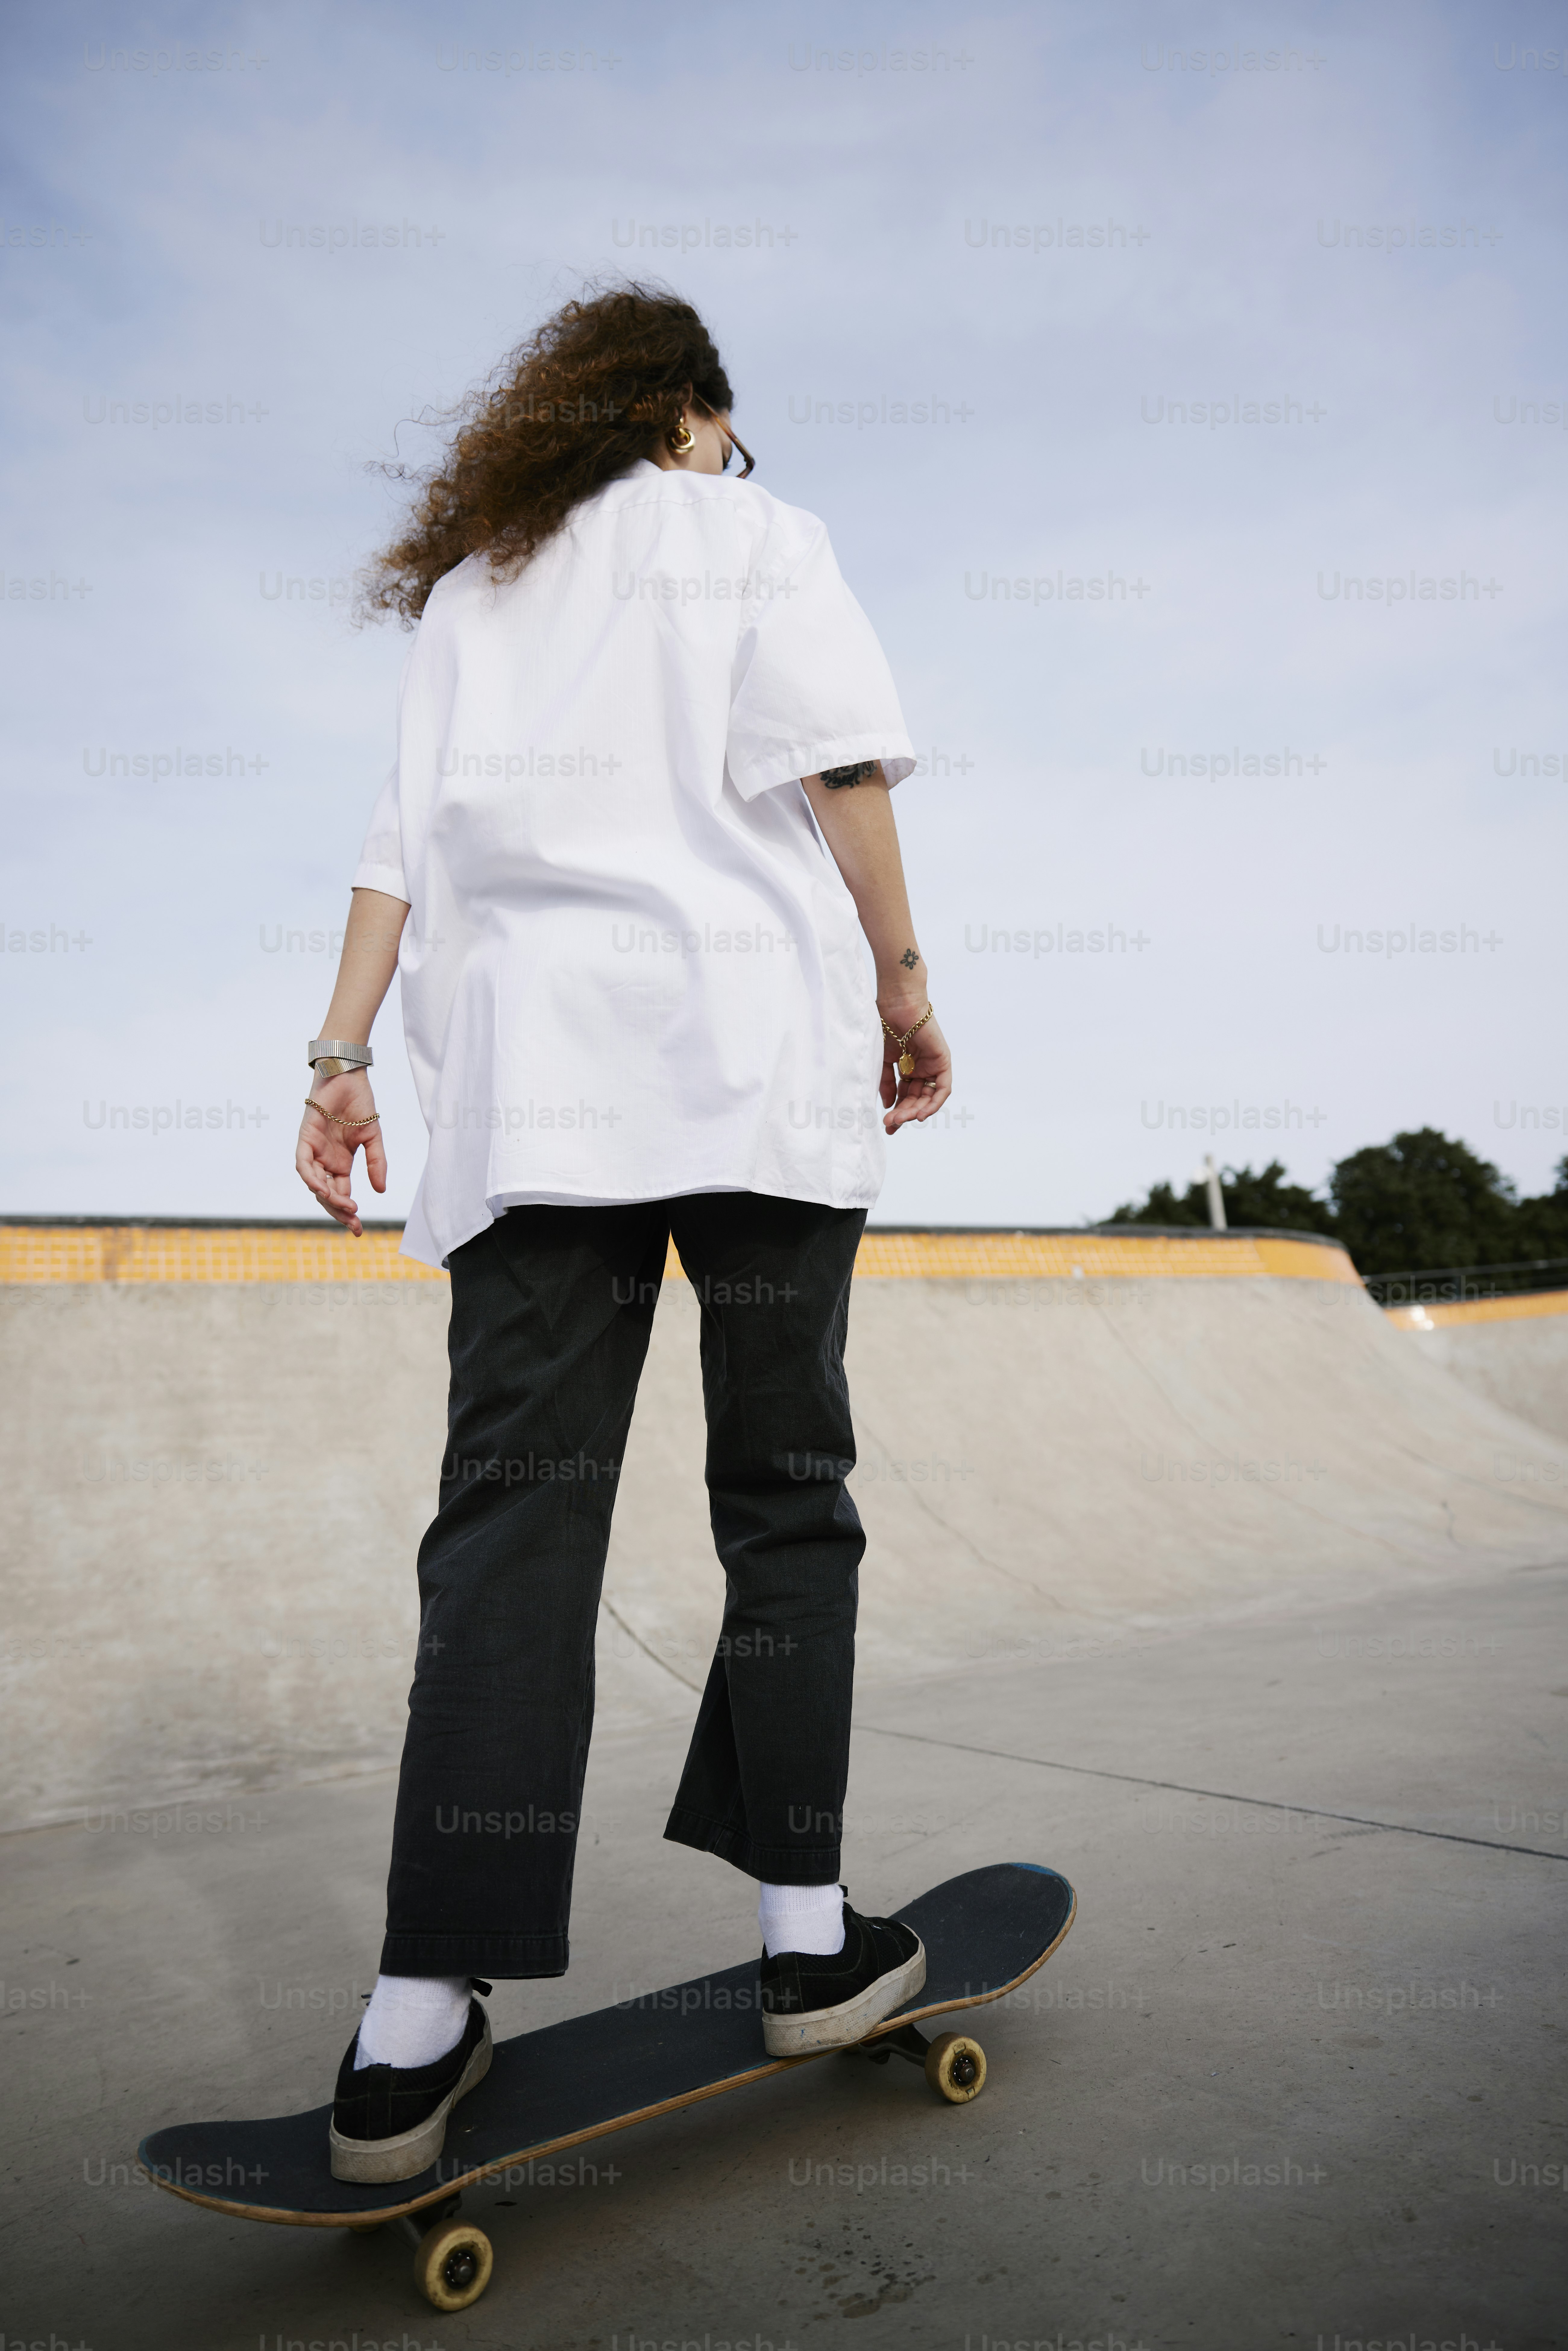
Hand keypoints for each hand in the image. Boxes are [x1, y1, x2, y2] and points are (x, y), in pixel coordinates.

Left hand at [295, 1067, 385, 1235]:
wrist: (347, 1075)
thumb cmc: (359, 1103)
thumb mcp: (373, 1137)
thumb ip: (377, 1163)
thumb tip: (380, 1191)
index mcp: (341, 1163)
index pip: (342, 1193)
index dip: (348, 1212)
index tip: (359, 1229)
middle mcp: (325, 1160)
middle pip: (327, 1194)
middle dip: (338, 1212)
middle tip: (354, 1224)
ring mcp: (314, 1150)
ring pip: (315, 1183)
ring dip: (328, 1198)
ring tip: (346, 1207)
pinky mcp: (305, 1138)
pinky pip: (303, 1164)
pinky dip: (311, 1178)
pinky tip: (323, 1189)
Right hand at [877, 1001, 951, 1133]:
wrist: (897, 1005)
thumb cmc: (887, 1025)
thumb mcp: (883, 1060)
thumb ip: (885, 1082)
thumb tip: (887, 1104)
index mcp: (907, 1068)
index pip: (904, 1096)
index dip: (897, 1111)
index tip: (887, 1125)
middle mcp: (921, 1068)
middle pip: (915, 1099)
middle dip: (903, 1114)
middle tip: (891, 1125)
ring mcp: (932, 1066)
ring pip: (927, 1097)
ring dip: (914, 1111)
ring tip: (899, 1120)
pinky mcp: (943, 1062)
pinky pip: (942, 1089)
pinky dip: (933, 1103)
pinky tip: (920, 1114)